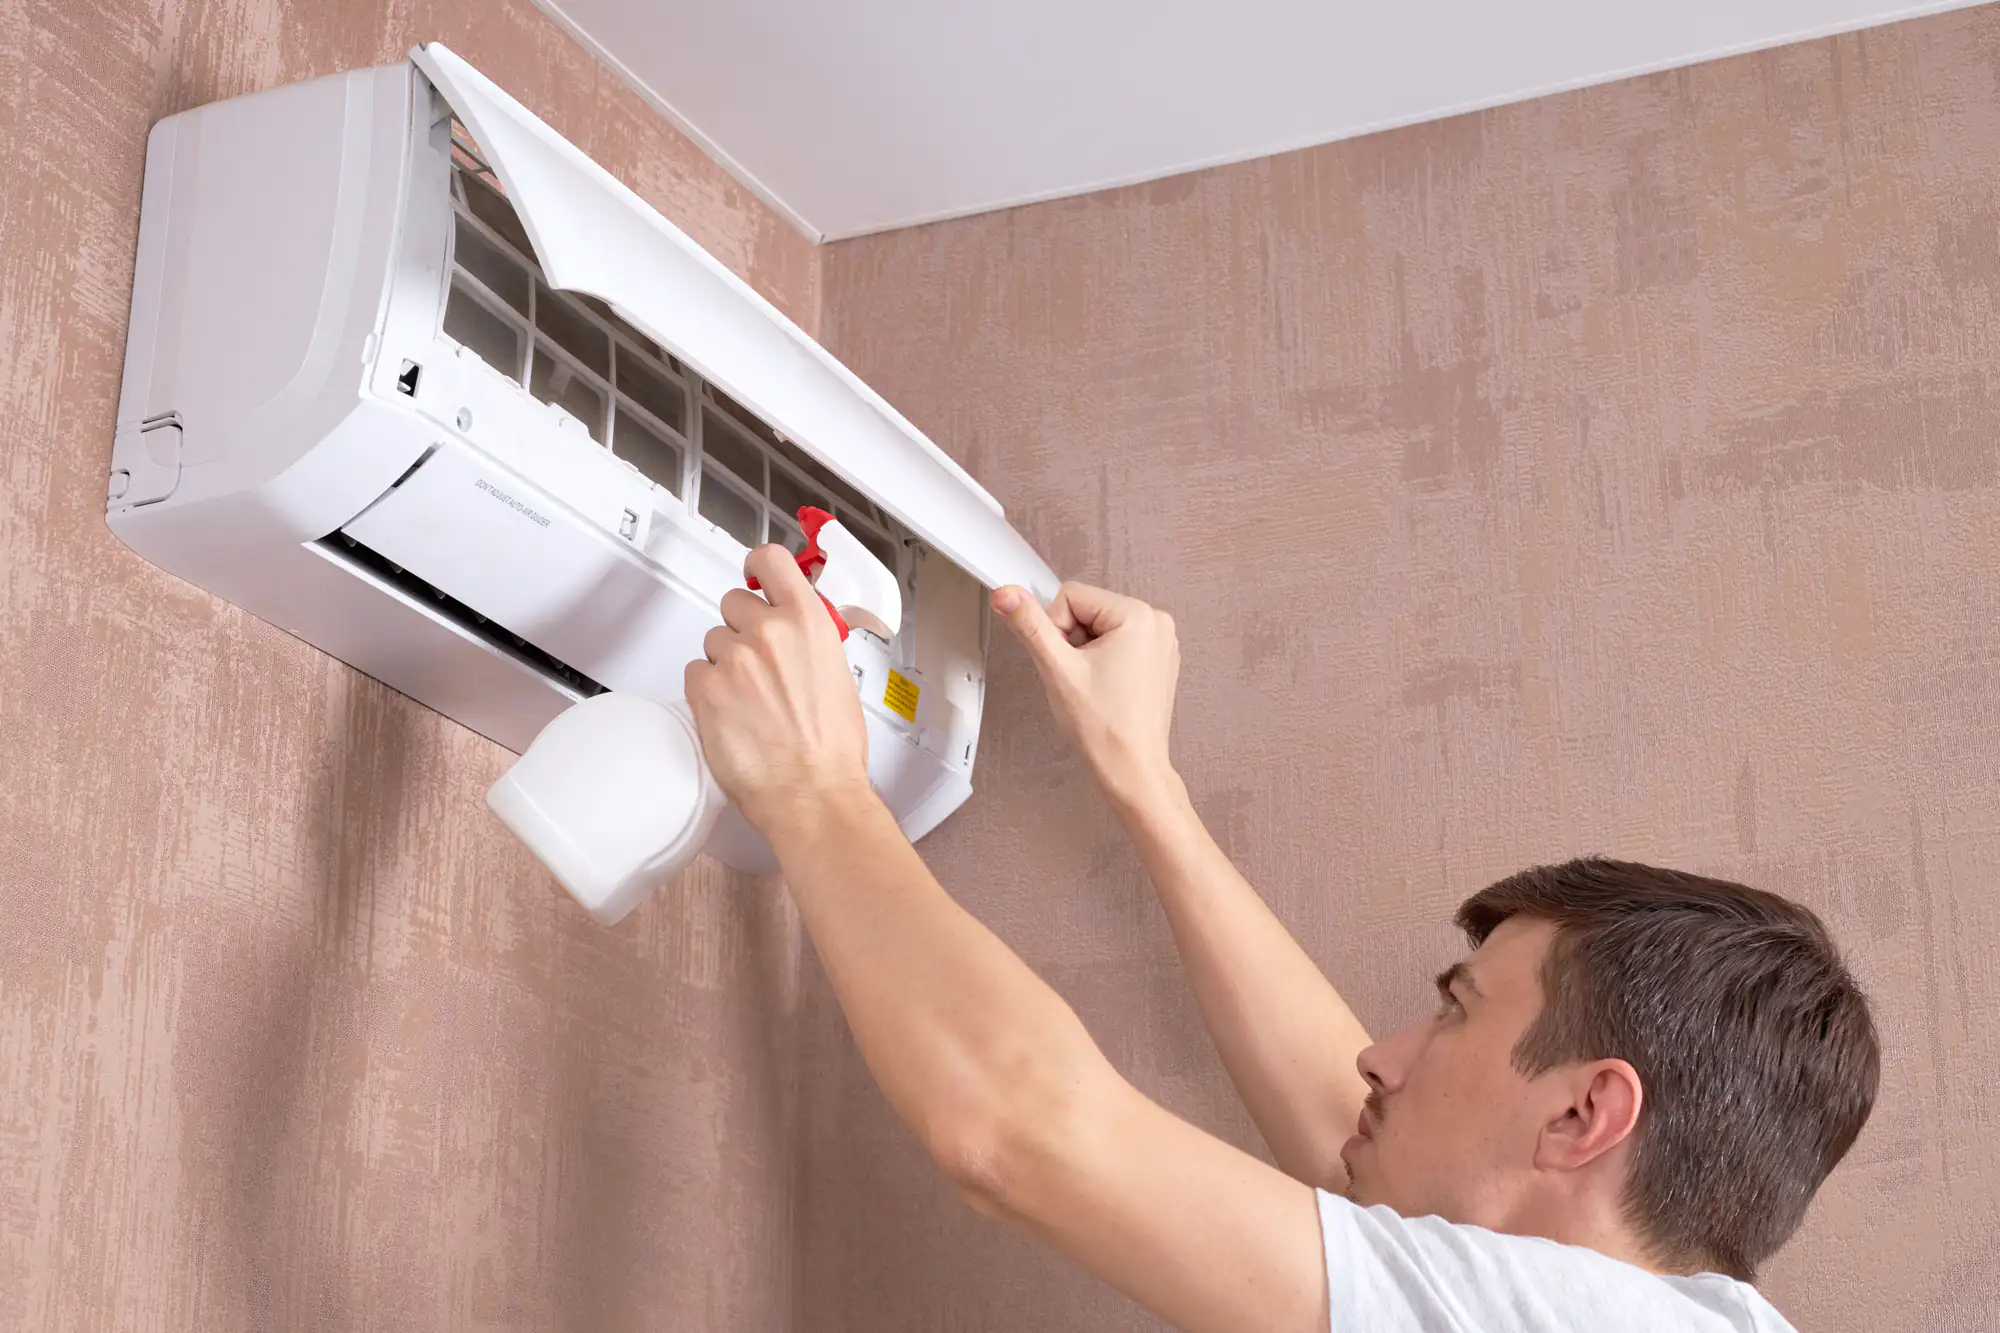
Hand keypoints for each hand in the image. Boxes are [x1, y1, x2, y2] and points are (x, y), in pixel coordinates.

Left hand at [685, 545, 873, 837]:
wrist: (811, 791)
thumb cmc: (832, 748)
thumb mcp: (838, 675)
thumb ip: (808, 642)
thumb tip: (794, 635)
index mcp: (807, 621)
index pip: (770, 560)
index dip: (758, 567)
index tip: (755, 576)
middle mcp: (768, 631)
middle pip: (733, 603)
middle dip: (741, 628)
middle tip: (757, 664)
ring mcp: (733, 658)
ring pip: (713, 642)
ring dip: (725, 664)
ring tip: (749, 700)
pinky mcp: (705, 688)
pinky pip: (695, 673)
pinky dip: (708, 691)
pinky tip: (733, 714)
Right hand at [991, 581, 1180, 807]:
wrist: (1131, 769)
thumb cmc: (1104, 728)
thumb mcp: (1057, 669)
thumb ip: (1029, 625)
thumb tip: (1006, 595)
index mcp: (1138, 615)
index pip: (1071, 596)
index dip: (1056, 630)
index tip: (1069, 664)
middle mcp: (1156, 621)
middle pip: (1086, 609)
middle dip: (1073, 641)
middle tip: (1081, 678)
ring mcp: (1161, 641)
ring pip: (1099, 626)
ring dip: (1086, 652)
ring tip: (1095, 686)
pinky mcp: (1158, 659)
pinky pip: (1117, 642)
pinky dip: (1104, 661)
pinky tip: (1107, 689)